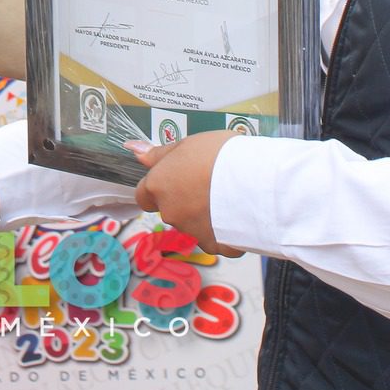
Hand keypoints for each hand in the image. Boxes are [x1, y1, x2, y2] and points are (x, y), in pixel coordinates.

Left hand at [130, 131, 244, 256]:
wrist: (255, 181)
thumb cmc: (221, 156)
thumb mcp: (187, 143)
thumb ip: (160, 153)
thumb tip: (134, 149)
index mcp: (159, 186)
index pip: (143, 194)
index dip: (158, 188)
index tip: (175, 180)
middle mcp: (170, 212)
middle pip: (170, 209)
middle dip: (184, 200)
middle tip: (208, 183)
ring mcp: (192, 232)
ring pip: (192, 225)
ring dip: (204, 215)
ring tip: (228, 197)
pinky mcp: (215, 245)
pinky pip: (216, 239)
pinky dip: (223, 230)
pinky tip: (237, 215)